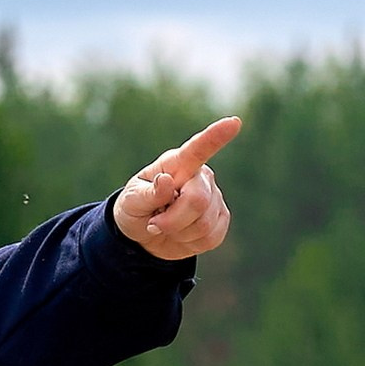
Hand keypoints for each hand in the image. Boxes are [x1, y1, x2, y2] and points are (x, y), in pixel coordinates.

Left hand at [112, 115, 239, 259]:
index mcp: (177, 164)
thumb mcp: (131, 202)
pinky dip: (190, 242)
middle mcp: (201, 176)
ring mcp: (214, 197)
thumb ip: (149, 194)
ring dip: (178, 232)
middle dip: (172, 220)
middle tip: (154, 224)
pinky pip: (211, 237)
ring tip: (167, 225)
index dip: (215, 137)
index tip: (233, 123)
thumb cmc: (135, 210)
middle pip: (198, 200)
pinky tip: (181, 234)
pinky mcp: (220, 219)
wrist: (143, 236)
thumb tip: (166, 182)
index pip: (198, 149)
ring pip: (204, 223)